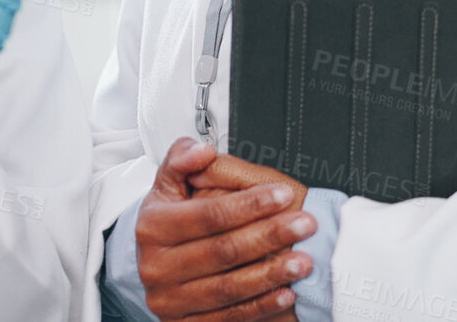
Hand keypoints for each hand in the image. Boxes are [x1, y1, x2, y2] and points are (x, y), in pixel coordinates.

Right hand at [136, 138, 314, 321]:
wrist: (157, 265)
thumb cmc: (171, 219)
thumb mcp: (168, 184)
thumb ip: (182, 159)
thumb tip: (202, 152)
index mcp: (152, 227)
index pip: (207, 215)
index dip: (248, 204)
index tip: (282, 194)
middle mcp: (156, 266)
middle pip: (222, 251)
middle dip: (268, 236)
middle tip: (304, 224)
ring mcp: (169, 300)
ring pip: (227, 288)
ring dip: (270, 275)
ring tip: (303, 260)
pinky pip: (228, 318)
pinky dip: (260, 306)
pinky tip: (285, 293)